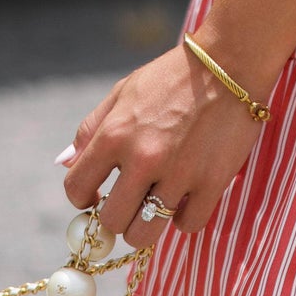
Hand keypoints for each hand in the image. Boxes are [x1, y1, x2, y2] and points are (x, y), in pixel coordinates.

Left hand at [60, 43, 262, 246]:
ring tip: (157, 204)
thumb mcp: (124, 91)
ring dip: (147, 224)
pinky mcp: (212, 182)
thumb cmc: (173, 76)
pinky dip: (185, 216)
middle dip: (116, 216)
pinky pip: (188, 225)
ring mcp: (179, 174)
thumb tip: (65, 164)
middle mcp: (143, 158)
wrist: (231, 61)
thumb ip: (91, 129)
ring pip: (145, 234)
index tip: (97, 195)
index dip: (83, 197)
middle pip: (112, 221)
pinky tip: (188, 195)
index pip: (76, 189)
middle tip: (131, 200)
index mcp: (115, 134)